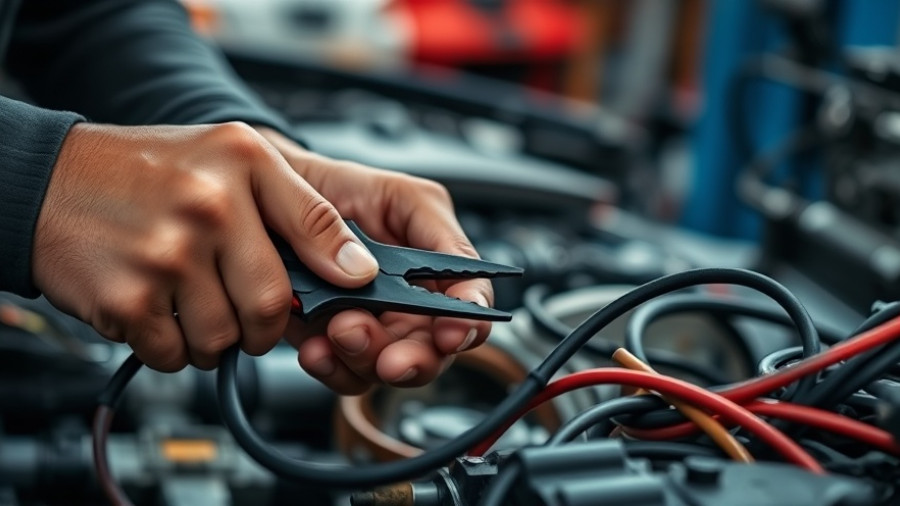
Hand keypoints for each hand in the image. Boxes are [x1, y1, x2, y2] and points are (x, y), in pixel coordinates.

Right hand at [33, 122, 380, 371]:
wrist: (49, 182)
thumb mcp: (230, 158)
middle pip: (271, 305)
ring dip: (213, 337)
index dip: (341, 270)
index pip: (318, 225)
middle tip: (248, 314)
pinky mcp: (127, 300)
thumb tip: (354, 267)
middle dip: (264, 325)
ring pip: (223, 339)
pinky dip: (171, 347)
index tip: (352, 287)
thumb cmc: (146, 172)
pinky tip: (157, 308)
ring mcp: (166, 256)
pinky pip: (175, 355)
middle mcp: (208, 207)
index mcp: (241, 162)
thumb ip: (296, 206)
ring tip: (191, 302)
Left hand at [257, 127, 493, 394]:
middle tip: (391, 360)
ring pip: (387, 367)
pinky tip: (315, 347)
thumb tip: (394, 272)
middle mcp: (410, 299)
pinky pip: (342, 371)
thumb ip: (418, 221)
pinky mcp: (331, 341)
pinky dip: (329, 364)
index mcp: (435, 260)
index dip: (468, 322)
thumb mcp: (390, 189)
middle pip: (433, 348)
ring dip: (365, 359)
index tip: (451, 334)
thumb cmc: (330, 187)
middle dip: (414, 359)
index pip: (470, 299)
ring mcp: (372, 324)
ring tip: (338, 331)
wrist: (265, 201)